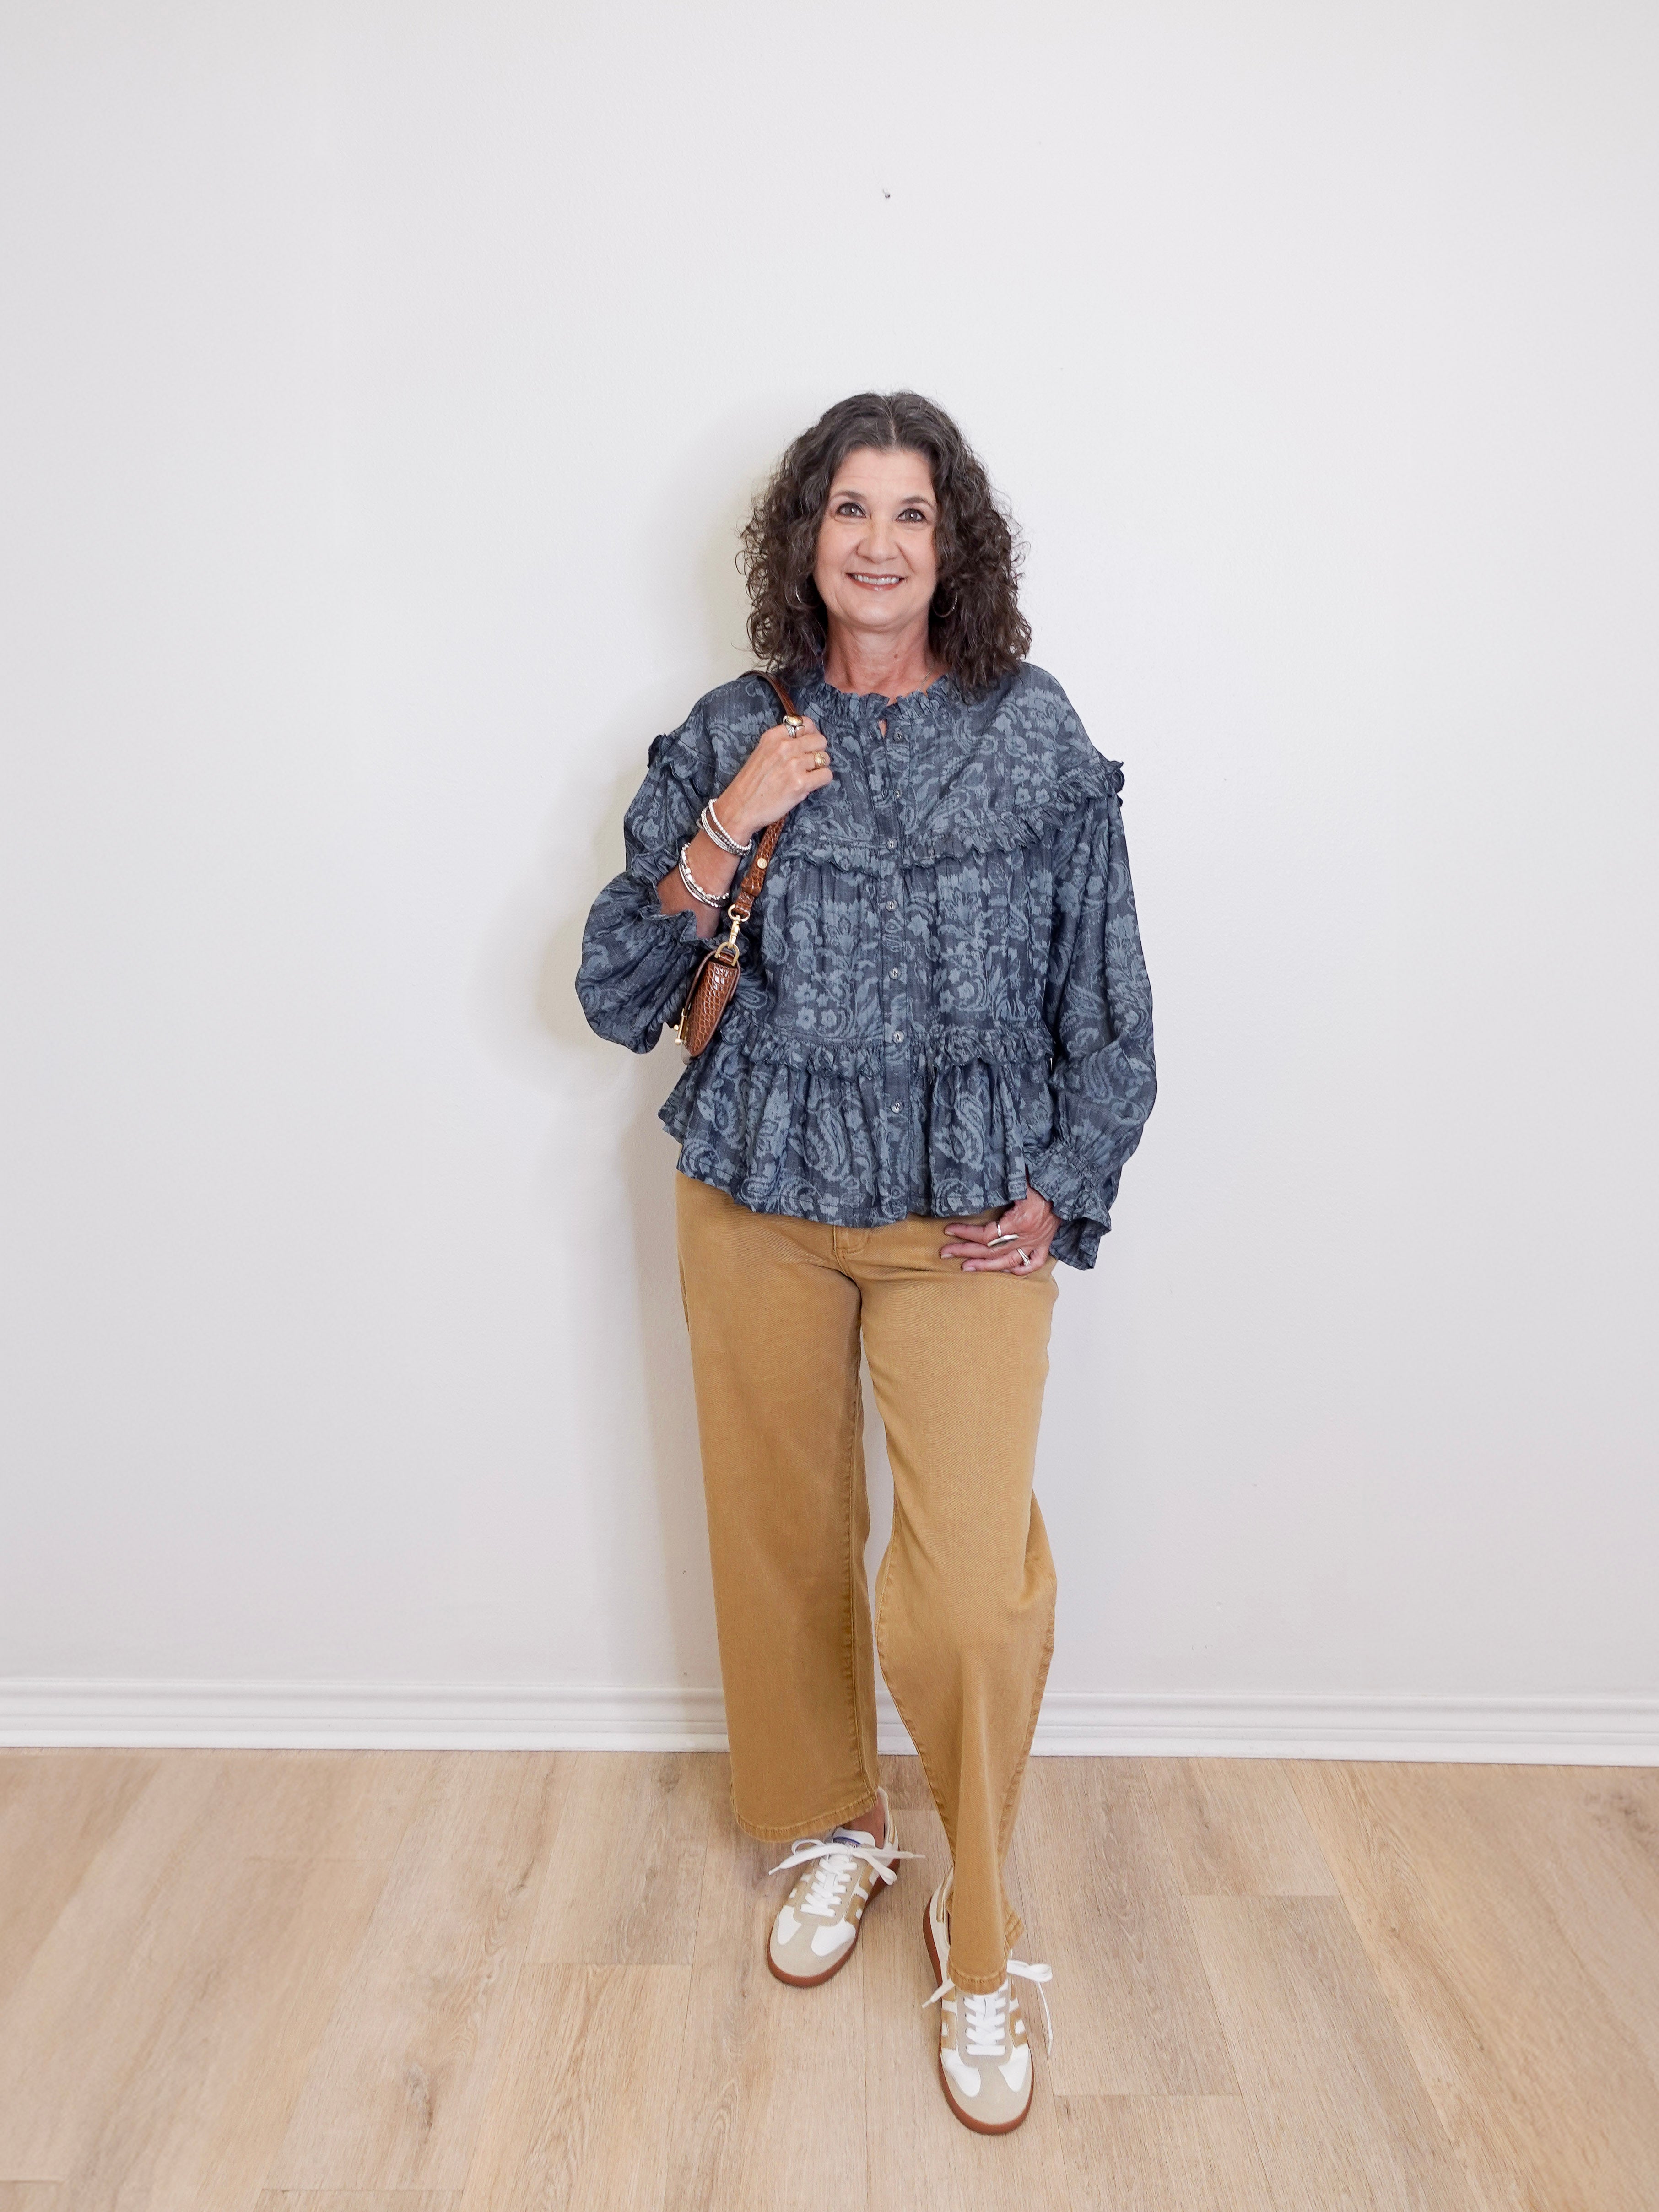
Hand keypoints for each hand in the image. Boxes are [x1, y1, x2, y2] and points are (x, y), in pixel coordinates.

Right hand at [715, 715, 833, 842]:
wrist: (740, 807)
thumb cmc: (751, 783)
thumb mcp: (762, 752)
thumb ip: (782, 743)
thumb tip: (807, 739)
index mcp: (773, 736)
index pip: (806, 723)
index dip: (811, 735)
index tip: (807, 745)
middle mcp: (784, 747)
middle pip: (820, 740)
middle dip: (818, 751)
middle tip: (809, 763)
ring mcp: (793, 765)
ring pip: (825, 758)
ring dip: (819, 768)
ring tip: (806, 776)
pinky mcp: (800, 783)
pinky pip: (826, 775)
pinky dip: (822, 780)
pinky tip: (810, 785)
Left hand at [940, 1190, 1059, 1273]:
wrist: (1071, 1185)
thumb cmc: (1044, 1179)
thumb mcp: (1020, 1178)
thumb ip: (1000, 1182)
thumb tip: (976, 1179)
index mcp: (1021, 1220)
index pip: (987, 1234)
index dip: (966, 1233)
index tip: (948, 1230)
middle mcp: (1028, 1235)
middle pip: (992, 1250)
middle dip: (966, 1252)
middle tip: (945, 1252)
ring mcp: (1037, 1241)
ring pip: (1009, 1262)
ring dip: (985, 1266)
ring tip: (965, 1267)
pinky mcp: (1046, 1243)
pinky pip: (1033, 1263)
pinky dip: (1018, 1270)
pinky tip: (1003, 1271)